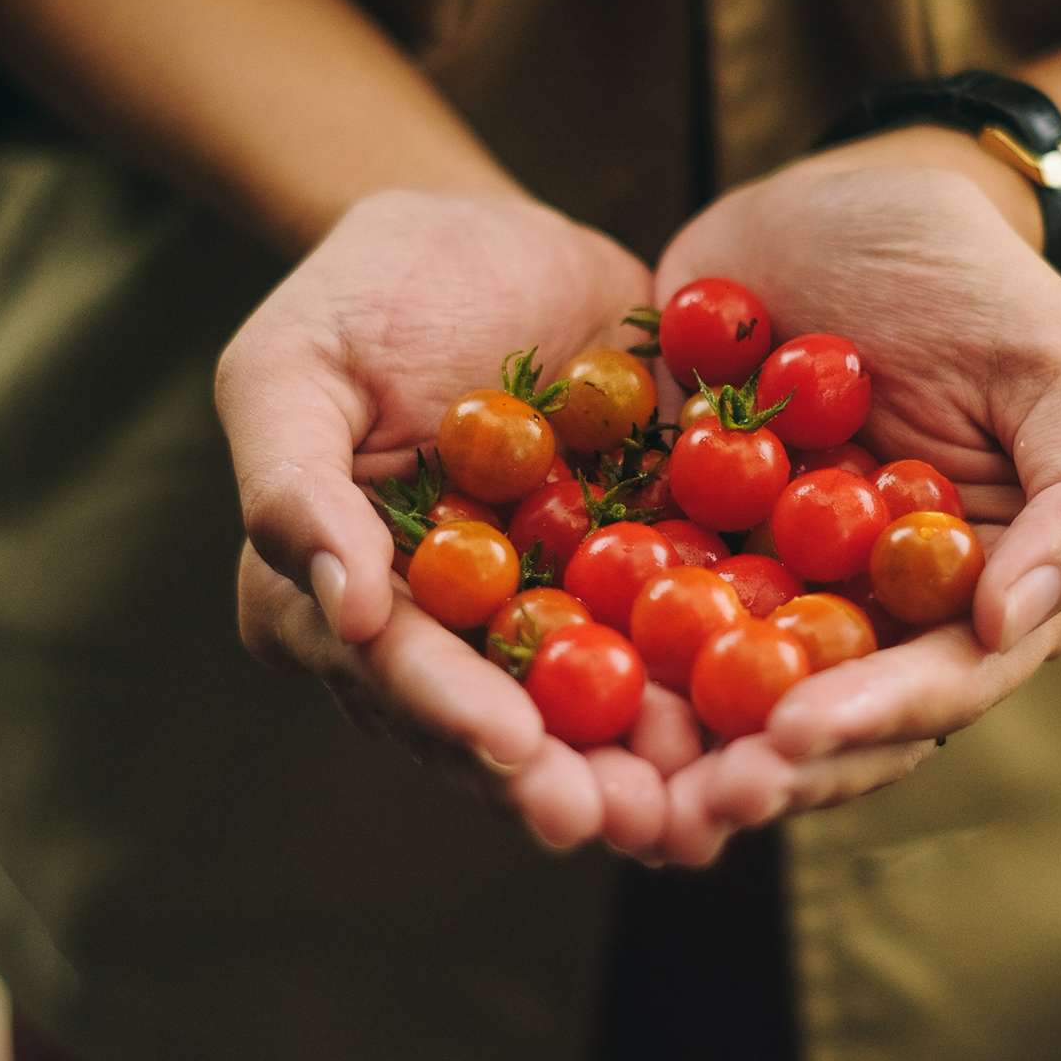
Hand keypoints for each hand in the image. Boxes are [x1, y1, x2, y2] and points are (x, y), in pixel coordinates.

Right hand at [216, 189, 671, 851]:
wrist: (492, 238)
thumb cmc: (368, 293)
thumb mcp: (291, 368)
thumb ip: (295, 487)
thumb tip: (341, 612)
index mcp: (346, 597)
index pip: (397, 671)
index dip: (453, 716)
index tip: (515, 752)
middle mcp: (446, 627)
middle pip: (500, 718)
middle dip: (564, 778)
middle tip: (630, 822)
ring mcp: (544, 605)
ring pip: (591, 701)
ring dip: (648, 759)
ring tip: (707, 804)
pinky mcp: (629, 566)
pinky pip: (671, 627)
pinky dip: (715, 672)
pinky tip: (769, 709)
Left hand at [647, 140, 1060, 860]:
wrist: (841, 200)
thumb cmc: (971, 278)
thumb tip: (1013, 626)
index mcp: (971, 591)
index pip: (932, 684)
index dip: (867, 722)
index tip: (792, 739)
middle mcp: (869, 607)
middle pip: (819, 714)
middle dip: (757, 765)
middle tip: (687, 804)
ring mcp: (770, 575)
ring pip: (723, 684)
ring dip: (673, 741)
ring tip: (612, 783)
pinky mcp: (683, 530)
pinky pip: (639, 598)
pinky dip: (603, 639)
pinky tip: (550, 673)